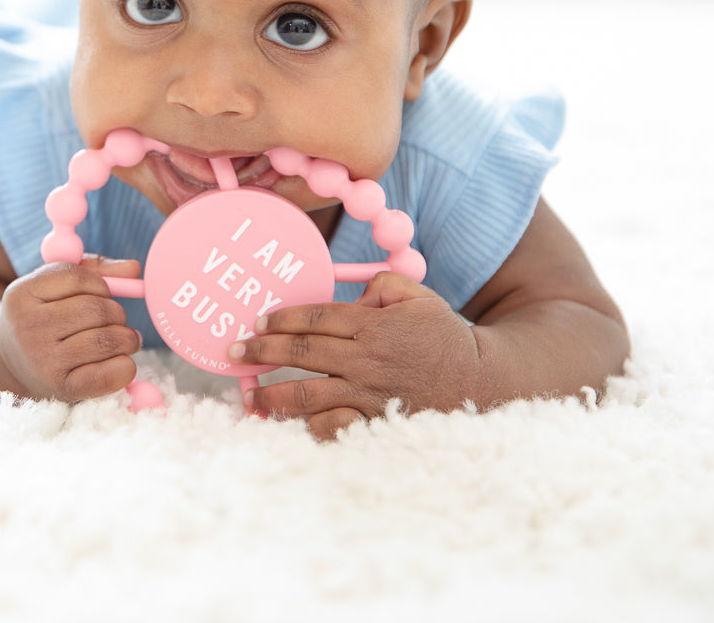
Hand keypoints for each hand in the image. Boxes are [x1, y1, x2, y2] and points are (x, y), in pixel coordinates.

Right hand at [0, 255, 142, 401]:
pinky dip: (125, 366)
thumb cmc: (45, 316)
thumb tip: (133, 269)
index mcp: (22, 293)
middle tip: (118, 320)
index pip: (76, 277)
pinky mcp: (61, 388)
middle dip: (117, 313)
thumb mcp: (56, 286)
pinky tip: (122, 361)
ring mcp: (42, 360)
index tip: (101, 295)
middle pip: (95, 310)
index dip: (100, 284)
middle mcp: (28, 327)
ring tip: (125, 340)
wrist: (14, 364)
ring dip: (126, 338)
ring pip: (105, 340)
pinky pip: (107, 375)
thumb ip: (95, 270)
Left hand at [228, 273, 481, 439]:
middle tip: (233, 352)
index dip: (281, 318)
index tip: (257, 320)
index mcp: (373, 325)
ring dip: (272, 394)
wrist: (480, 382)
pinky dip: (309, 424)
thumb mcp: (417, 297)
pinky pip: (332, 427)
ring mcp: (367, 394)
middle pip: (301, 352)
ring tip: (250, 395)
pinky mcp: (373, 422)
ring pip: (307, 394)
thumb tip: (350, 294)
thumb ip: (381, 286)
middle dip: (260, 351)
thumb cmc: (443, 336)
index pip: (315, 318)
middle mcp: (365, 359)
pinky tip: (291, 421)